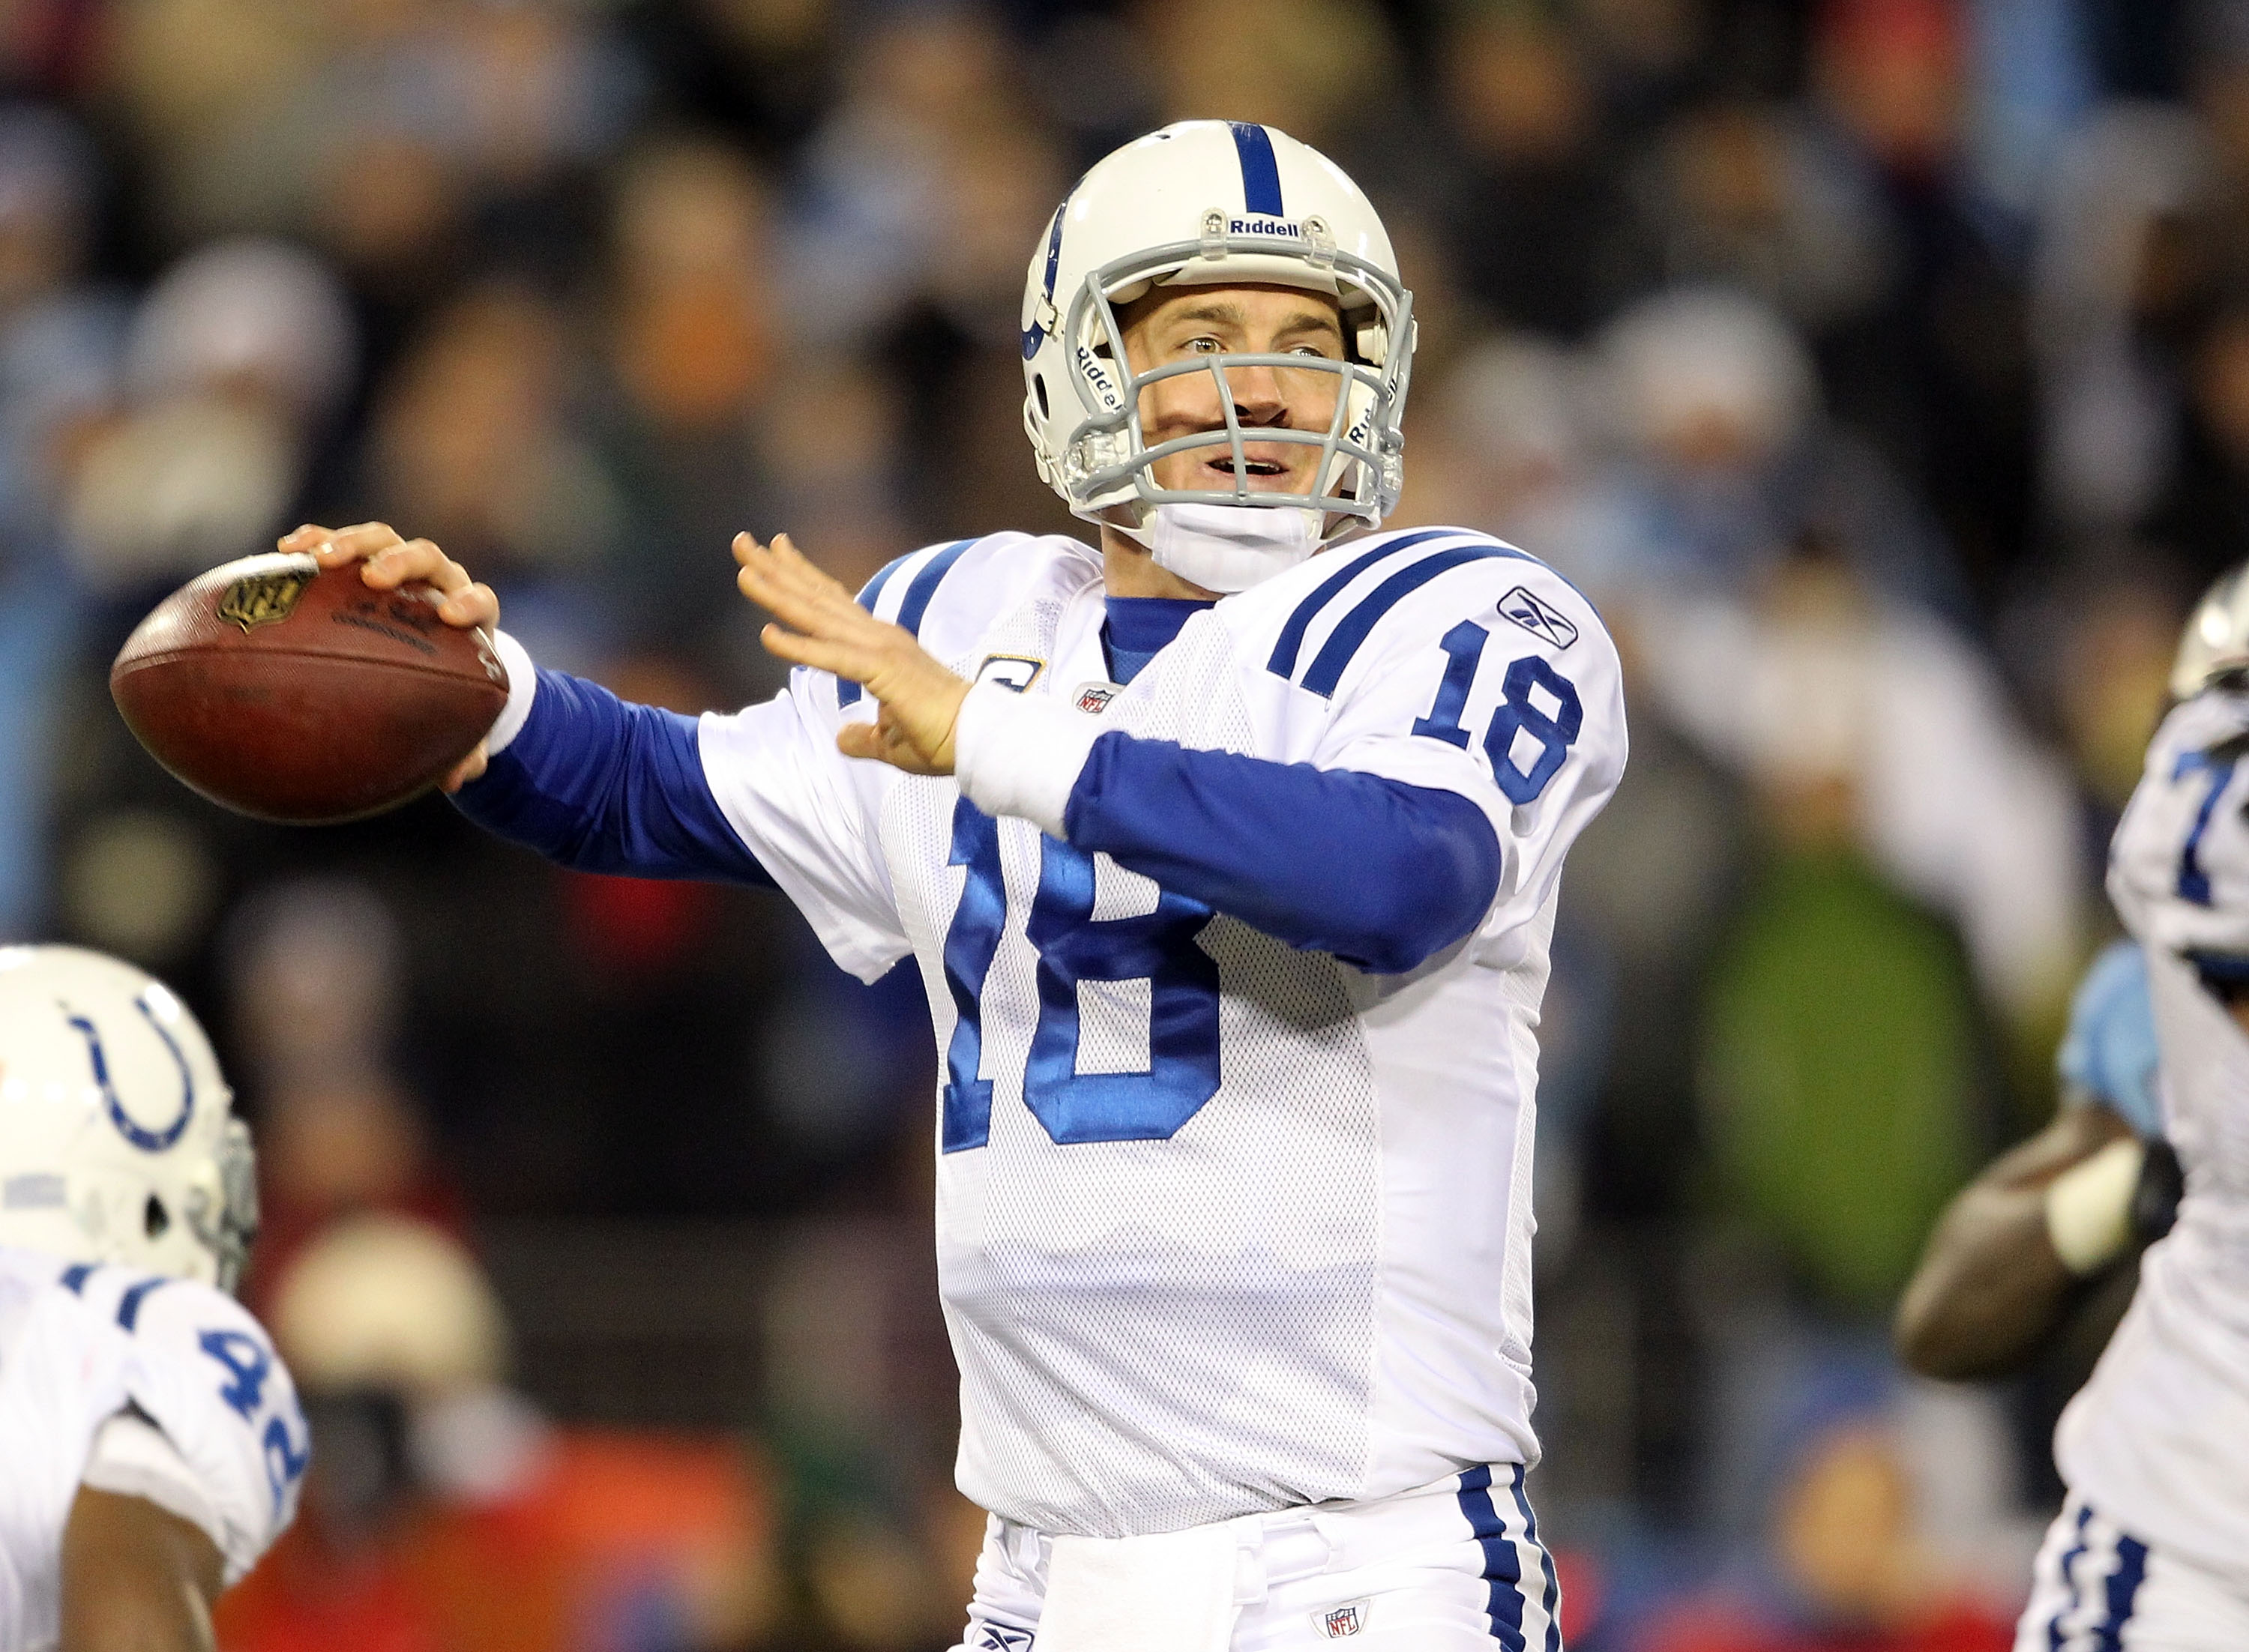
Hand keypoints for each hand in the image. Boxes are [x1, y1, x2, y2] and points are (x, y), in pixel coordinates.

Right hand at [282, 522, 500, 789]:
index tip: (450, 615)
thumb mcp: (458, 719)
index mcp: (471, 618)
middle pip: (427, 557)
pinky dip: (315, 541)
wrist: (430, 652)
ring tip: (317, 558)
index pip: (480, 600)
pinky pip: (338, 541)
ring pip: (381, 539)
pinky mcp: (362, 558)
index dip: (469, 603)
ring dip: (352, 543)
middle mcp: (438, 583)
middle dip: (401, 562)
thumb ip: (464, 747)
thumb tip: (457, 781)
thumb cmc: (445, 689)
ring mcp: (399, 566)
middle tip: (374, 576)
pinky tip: (283, 550)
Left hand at [733, 532, 968, 774]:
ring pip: (818, 617)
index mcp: (881, 646)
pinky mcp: (883, 671)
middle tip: (740, 541)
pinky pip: (831, 657)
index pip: (833, 603)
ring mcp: (881, 650)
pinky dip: (798, 646)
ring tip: (743, 568)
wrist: (982, 741)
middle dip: (775, 568)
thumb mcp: (891, 740)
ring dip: (777, 591)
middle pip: (816, 597)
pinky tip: (766, 634)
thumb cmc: (944, 738)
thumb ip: (864, 736)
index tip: (775, 548)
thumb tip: (843, 740)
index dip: (801, 575)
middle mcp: (878, 638)